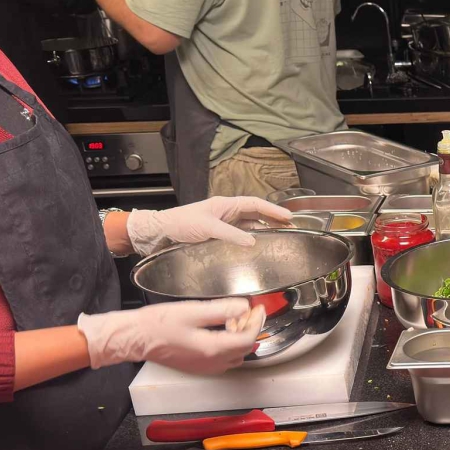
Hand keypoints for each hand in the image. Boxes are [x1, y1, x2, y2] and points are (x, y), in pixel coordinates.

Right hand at [78, 300, 265, 374]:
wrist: (133, 339)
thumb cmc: (157, 324)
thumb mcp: (192, 311)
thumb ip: (220, 310)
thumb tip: (243, 307)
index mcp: (213, 349)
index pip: (248, 338)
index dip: (257, 322)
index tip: (258, 307)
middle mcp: (212, 362)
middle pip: (245, 348)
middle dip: (250, 329)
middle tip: (248, 311)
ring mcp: (205, 367)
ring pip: (236, 356)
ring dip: (240, 338)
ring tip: (234, 320)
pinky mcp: (197, 366)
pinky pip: (223, 359)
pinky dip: (229, 345)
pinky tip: (220, 331)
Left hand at [125, 197, 292, 255]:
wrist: (160, 233)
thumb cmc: (179, 224)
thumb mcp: (207, 227)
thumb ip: (230, 234)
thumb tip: (252, 241)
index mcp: (225, 204)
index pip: (255, 204)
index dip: (273, 210)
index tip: (288, 217)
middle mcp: (226, 212)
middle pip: (255, 213)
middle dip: (273, 218)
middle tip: (290, 227)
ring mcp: (222, 224)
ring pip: (249, 224)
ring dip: (264, 229)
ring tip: (279, 236)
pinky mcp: (217, 235)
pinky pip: (240, 235)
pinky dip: (251, 238)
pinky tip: (257, 245)